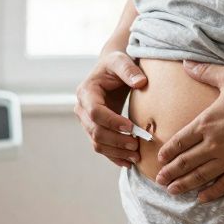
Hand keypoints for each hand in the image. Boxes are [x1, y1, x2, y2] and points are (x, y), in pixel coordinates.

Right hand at [75, 51, 147, 167]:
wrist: (111, 71)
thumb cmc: (116, 64)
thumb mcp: (121, 60)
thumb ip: (129, 69)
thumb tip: (141, 82)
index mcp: (86, 92)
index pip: (95, 112)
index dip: (112, 122)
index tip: (131, 127)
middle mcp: (82, 108)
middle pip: (95, 131)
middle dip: (116, 140)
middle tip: (137, 145)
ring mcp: (86, 122)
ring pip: (97, 143)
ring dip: (116, 152)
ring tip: (136, 156)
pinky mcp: (94, 130)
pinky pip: (101, 147)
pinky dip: (114, 156)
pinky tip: (128, 162)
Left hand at [155, 61, 223, 201]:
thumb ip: (205, 72)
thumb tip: (186, 62)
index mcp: (206, 123)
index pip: (179, 141)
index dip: (168, 152)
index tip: (160, 159)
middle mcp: (214, 144)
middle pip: (185, 162)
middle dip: (170, 172)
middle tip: (159, 180)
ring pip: (200, 176)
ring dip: (184, 184)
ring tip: (173, 191)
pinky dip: (211, 193)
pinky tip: (202, 198)